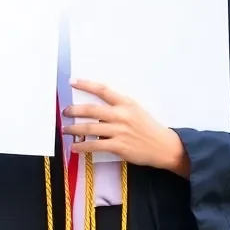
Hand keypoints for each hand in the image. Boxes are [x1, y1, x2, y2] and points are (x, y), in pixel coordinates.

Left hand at [64, 80, 188, 174]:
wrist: (165, 146)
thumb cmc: (149, 128)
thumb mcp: (136, 111)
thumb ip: (118, 108)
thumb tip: (96, 112)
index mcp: (126, 103)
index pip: (102, 90)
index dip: (86, 85)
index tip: (72, 82)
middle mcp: (121, 115)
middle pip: (91, 109)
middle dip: (74, 110)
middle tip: (65, 112)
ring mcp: (119, 131)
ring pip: (90, 128)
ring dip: (74, 129)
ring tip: (65, 130)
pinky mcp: (119, 146)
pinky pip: (95, 146)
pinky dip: (82, 147)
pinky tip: (75, 148)